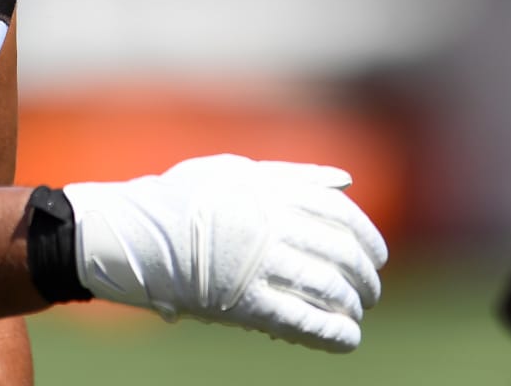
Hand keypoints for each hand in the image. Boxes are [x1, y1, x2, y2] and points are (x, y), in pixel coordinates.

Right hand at [61, 154, 387, 351]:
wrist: (133, 233)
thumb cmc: (182, 199)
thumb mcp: (235, 171)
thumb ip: (290, 175)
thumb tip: (344, 182)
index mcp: (271, 190)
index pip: (340, 215)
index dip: (368, 238)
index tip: (376, 257)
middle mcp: (270, 224)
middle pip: (341, 252)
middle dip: (365, 276)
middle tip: (371, 292)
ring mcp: (257, 263)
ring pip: (327, 286)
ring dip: (351, 304)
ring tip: (357, 314)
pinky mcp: (243, 302)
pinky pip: (300, 319)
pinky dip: (331, 332)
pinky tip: (348, 339)